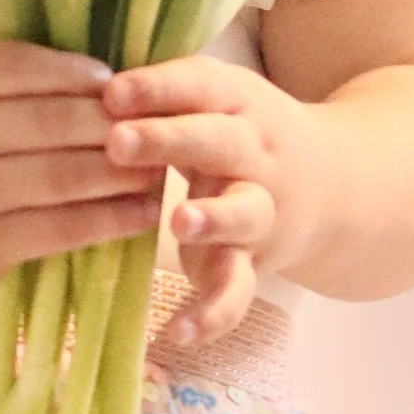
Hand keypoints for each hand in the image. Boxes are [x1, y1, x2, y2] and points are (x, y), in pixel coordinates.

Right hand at [0, 40, 165, 303]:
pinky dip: (107, 220)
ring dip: (121, 173)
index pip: (17, 65)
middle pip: (49, 122)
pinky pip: (59, 229)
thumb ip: (5, 78)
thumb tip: (109, 74)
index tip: (118, 81)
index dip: (76, 72)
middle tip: (156, 125)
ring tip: (158, 169)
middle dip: (113, 123)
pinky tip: (138, 213)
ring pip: (62, 177)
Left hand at [101, 56, 331, 335]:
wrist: (335, 185)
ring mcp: (259, 209)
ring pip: (244, 213)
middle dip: (169, 141)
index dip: (156, 88)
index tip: (110, 92)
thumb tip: (77, 80)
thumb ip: (159, 91)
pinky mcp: (254, 262)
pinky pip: (239, 290)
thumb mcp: (210, 99)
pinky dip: (214, 313)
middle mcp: (254, 153)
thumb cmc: (235, 131)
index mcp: (236, 102)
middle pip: (217, 142)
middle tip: (117, 143)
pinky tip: (179, 332)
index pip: (197, 86)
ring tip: (179, 222)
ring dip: (213, 218)